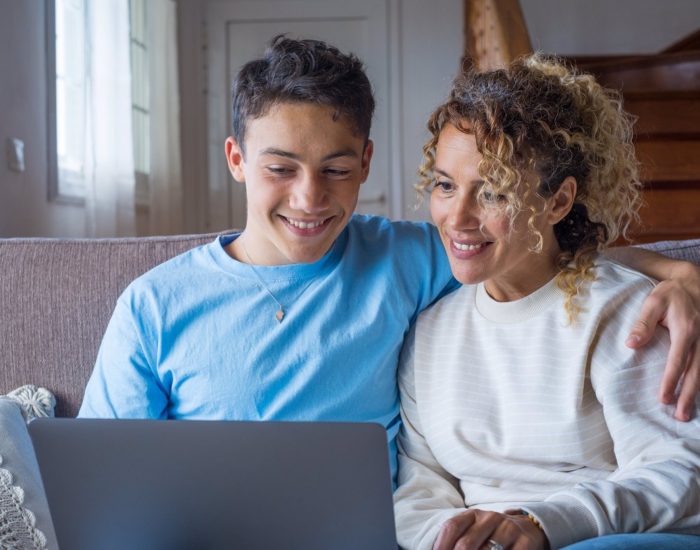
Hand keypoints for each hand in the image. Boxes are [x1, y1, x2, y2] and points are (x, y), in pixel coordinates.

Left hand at [433, 509, 546, 549]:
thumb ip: (459, 538)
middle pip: (466, 544)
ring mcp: (509, 529)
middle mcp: (491, 518)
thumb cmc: (494, 533)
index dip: (441, 545)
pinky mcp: (525, 542)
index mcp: (474, 514)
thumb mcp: (476, 529)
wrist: (528, 529)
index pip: (452, 527)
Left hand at [626, 261, 699, 420]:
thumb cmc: (670, 293)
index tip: (664, 399)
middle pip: (695, 373)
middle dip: (688, 396)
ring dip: (696, 394)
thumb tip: (631, 344)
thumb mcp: (654, 302)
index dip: (670, 381)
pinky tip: (697, 397)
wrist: (694, 282)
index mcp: (686, 330)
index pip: (677, 361)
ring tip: (688, 414)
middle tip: (680, 416)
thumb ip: (643, 323)